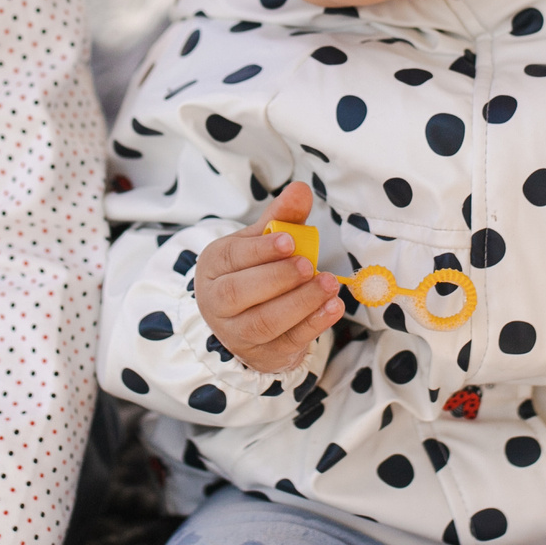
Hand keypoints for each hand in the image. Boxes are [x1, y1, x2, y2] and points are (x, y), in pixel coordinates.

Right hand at [195, 181, 341, 374]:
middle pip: (240, 293)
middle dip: (278, 278)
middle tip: (308, 266)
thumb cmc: (253, 272)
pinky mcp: (263, 355)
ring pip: (264, 321)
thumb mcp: (262, 242)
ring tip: (329, 284)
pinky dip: (313, 325)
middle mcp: (216, 303)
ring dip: (300, 303)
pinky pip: (288, 342)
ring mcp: (236, 334)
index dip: (260, 250)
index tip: (289, 241)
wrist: (245, 321)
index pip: (231, 258)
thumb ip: (282, 218)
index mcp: (212, 267)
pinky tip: (333, 307)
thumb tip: (301, 189)